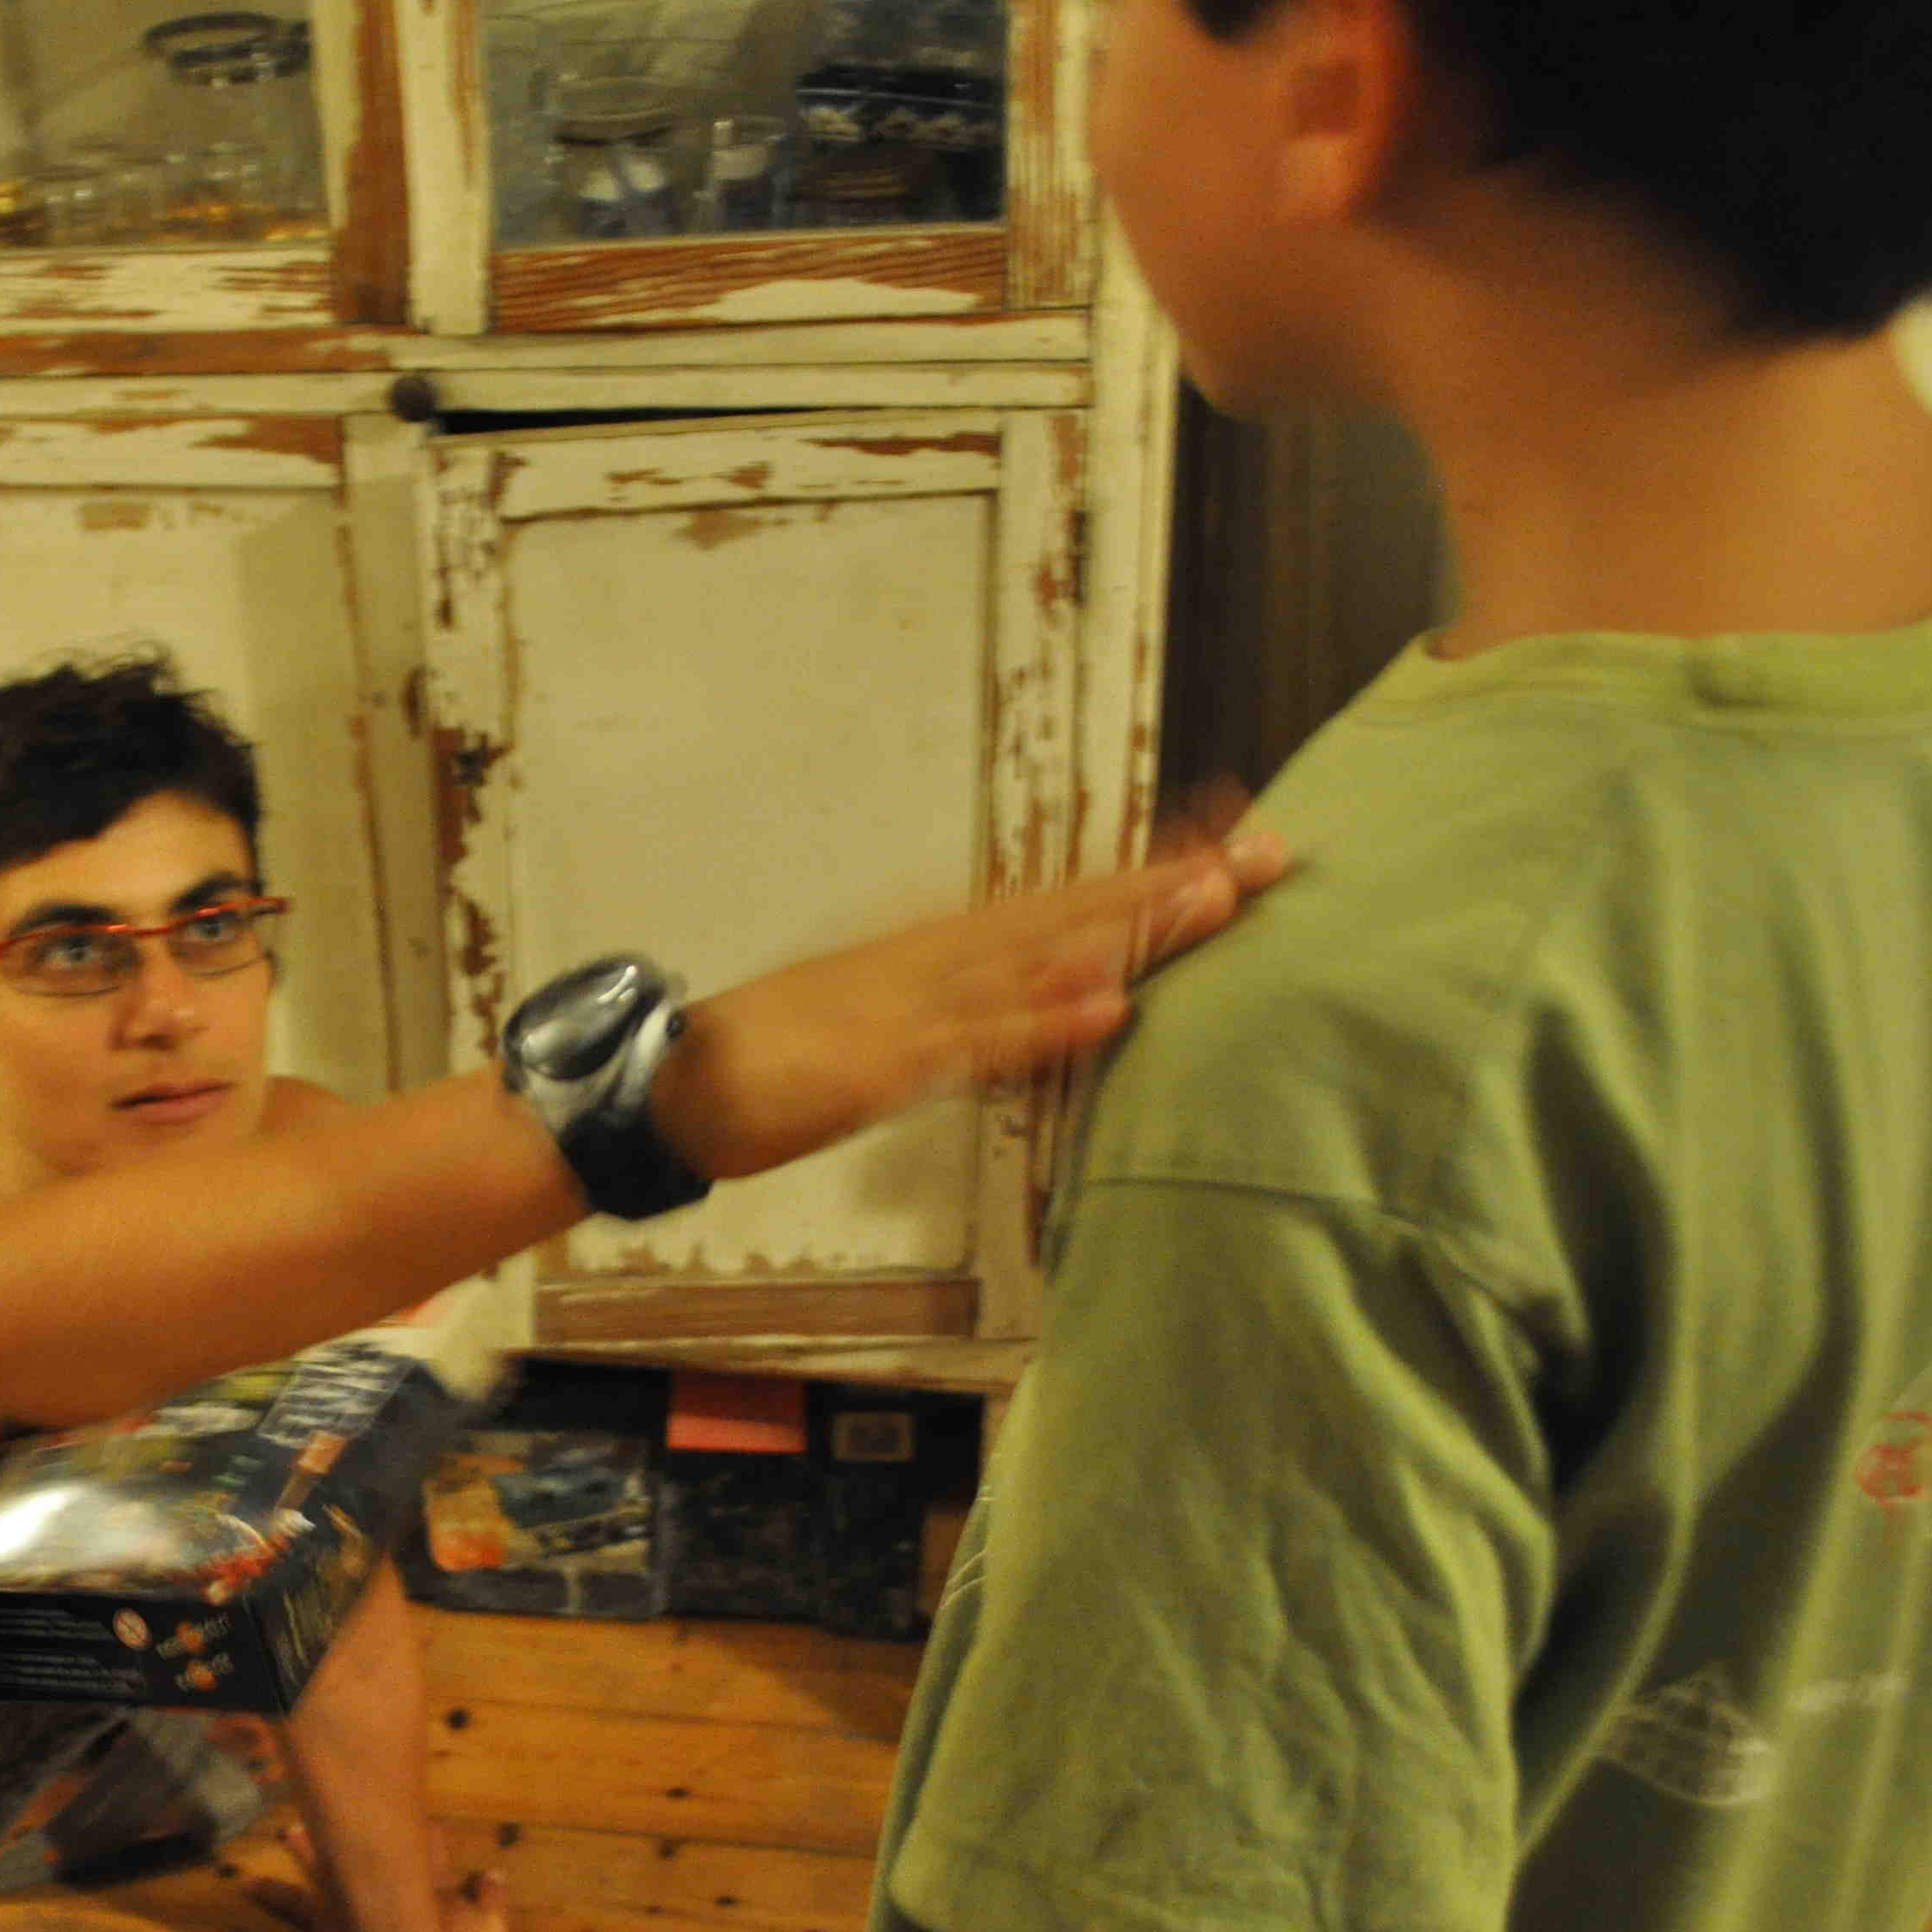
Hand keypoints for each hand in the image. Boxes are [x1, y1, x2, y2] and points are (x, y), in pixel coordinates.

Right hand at [662, 831, 1289, 1182]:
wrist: (665, 1089)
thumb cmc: (768, 1064)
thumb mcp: (874, 1027)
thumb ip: (953, 1012)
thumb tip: (1029, 996)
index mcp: (930, 951)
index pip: (1055, 900)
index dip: (1141, 873)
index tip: (1227, 842)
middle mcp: (929, 959)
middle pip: (1066, 910)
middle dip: (1166, 883)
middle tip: (1266, 849)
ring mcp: (906, 1007)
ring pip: (1036, 957)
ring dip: (1126, 925)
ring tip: (1216, 894)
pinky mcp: (881, 1065)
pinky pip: (978, 1042)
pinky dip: (1046, 1021)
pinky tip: (1112, 1003)